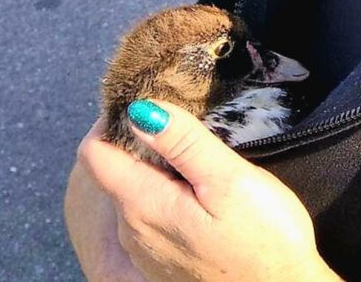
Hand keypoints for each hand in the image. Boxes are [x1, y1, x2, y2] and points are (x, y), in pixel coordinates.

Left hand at [76, 100, 342, 281]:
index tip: (147, 101)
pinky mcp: (165, 260)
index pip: (95, 153)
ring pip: (133, 192)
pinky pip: (150, 214)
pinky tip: (198, 190)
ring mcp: (148, 249)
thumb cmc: (265, 238)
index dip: (113, 120)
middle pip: (113, 172)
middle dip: (137, 141)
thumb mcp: (229, 181)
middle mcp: (134, 230)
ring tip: (193, 153)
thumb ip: (184, 144)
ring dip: (153, 167)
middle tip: (179, 121)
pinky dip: (164, 191)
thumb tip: (140, 110)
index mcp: (144, 205)